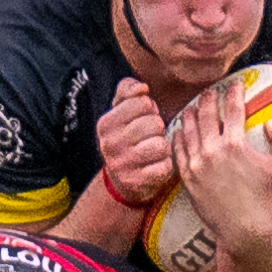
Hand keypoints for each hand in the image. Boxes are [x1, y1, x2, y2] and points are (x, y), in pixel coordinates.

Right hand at [96, 78, 175, 205]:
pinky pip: (165, 166)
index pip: (142, 103)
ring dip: (163, 147)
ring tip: (154, 151)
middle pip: (154, 123)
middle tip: (150, 137)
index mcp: (105, 124)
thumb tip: (142, 88)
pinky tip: (156, 165)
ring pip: (161, 145)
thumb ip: (127, 90)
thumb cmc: (127, 138)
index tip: (143, 119)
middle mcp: (110, 144)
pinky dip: (166, 165)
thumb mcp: (120, 111)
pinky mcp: (137, 182)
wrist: (121, 181)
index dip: (149, 109)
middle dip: (158, 128)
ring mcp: (122, 165)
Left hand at [172, 75, 271, 253]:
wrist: (244, 230)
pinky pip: (178, 153)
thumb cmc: (266, 200)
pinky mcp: (187, 179)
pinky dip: (177, 139)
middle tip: (210, 92)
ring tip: (192, 108)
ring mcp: (196, 165)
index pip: (234, 109)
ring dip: (191, 116)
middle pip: (207, 116)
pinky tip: (178, 132)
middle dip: (209, 100)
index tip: (235, 84)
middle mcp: (212, 151)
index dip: (234, 93)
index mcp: (236, 144)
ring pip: (189, 132)